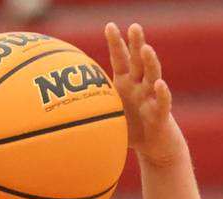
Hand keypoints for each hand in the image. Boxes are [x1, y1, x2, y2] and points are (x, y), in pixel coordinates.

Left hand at [104, 22, 184, 166]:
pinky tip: (160, 85)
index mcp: (126, 82)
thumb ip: (92, 105)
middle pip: (139, 60)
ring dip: (150, 62)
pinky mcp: (161, 114)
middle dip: (136, 43)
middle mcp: (140, 85)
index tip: (110, 26)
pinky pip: (162, 103)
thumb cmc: (130, 128)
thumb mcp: (108, 113)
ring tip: (146, 49)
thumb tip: (60, 107)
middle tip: (134, 27)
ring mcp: (151, 98)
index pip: (121, 58)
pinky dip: (162, 94)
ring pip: (152, 76)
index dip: (116, 42)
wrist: (153, 147)